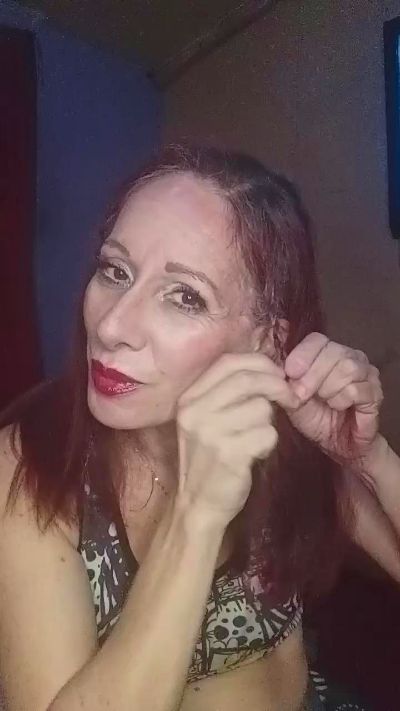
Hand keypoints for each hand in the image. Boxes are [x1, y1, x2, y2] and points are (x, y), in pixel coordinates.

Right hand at [176, 353, 298, 528]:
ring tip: (254, 438)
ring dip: (268, 423)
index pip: (228, 362)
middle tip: (290, 398)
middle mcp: (196, 411)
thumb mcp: (205, 419)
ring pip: (261, 408)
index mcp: (189, 398)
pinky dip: (269, 444)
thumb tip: (268, 370)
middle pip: (248, 379)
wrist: (197, 504)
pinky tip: (255, 454)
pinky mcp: (229, 454)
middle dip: (277, 386)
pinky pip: (267, 434)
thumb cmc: (208, 458)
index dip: (260, 363)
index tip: (277, 374)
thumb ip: (227, 393)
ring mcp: (211, 432)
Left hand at [284, 333, 382, 463]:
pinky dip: (341, 400)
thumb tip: (276, 364)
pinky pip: (357, 389)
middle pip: (333, 351)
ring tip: (324, 401)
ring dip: (328, 388)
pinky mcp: (375, 392)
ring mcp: (366, 373)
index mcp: (328, 353)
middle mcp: (350, 357)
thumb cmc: (315, 418)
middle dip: (313, 375)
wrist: (338, 445)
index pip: (317, 340)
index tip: (290, 374)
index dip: (302, 356)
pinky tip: (338, 407)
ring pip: (347, 368)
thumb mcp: (292, 398)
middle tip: (303, 395)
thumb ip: (285, 380)